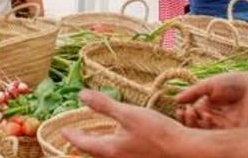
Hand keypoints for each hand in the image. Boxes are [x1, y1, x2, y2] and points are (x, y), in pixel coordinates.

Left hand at [63, 90, 188, 157]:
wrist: (183, 150)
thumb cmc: (156, 132)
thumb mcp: (128, 114)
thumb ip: (104, 105)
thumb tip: (81, 95)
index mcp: (109, 149)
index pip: (83, 144)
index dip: (72, 136)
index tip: (64, 131)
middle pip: (94, 152)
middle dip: (85, 143)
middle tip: (77, 135)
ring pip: (107, 155)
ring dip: (99, 145)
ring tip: (96, 136)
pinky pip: (119, 155)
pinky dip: (113, 147)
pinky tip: (120, 138)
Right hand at [175, 72, 247, 128]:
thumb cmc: (233, 83)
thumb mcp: (208, 86)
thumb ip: (192, 93)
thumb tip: (175, 100)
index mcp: (209, 110)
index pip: (192, 118)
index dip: (184, 116)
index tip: (179, 110)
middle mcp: (215, 121)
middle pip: (197, 128)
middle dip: (188, 122)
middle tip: (186, 112)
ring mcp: (225, 128)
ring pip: (205, 134)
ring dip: (196, 125)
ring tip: (193, 112)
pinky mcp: (235, 132)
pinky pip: (219, 136)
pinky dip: (210, 128)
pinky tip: (206, 116)